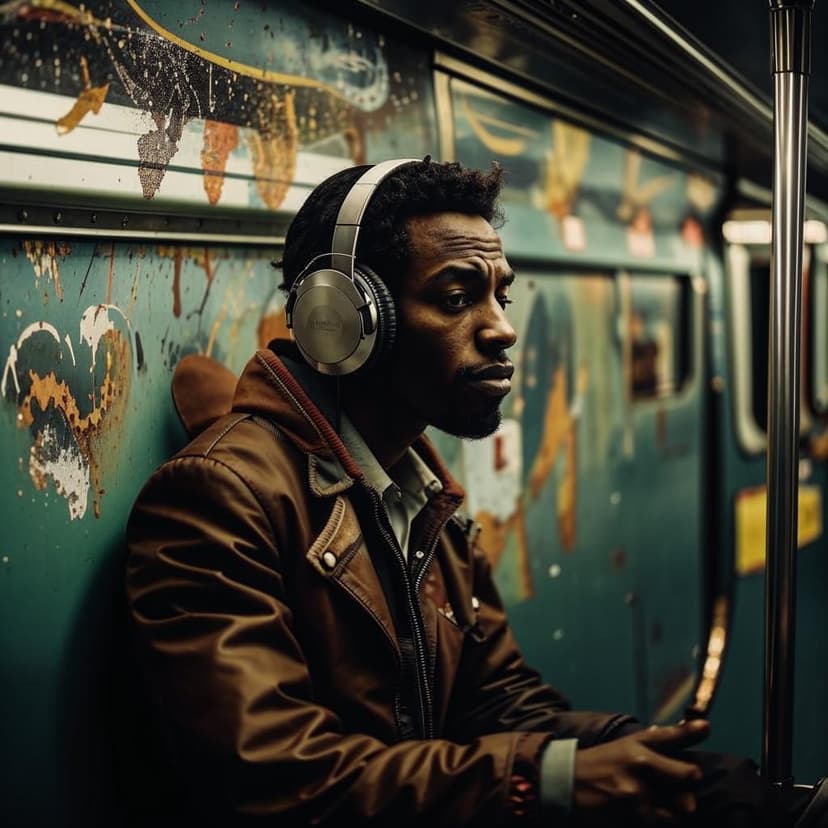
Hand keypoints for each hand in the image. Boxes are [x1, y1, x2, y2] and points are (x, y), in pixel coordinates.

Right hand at [572, 719, 710, 824]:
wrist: (567, 783)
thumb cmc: (602, 764)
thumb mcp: (627, 746)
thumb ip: (660, 742)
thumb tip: (701, 729)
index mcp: (638, 742)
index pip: (673, 735)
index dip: (693, 732)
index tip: (706, 728)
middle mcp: (640, 762)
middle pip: (691, 775)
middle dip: (689, 784)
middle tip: (680, 789)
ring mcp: (638, 791)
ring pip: (685, 806)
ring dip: (677, 809)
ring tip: (660, 805)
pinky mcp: (634, 816)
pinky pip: (666, 823)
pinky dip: (661, 820)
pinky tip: (645, 814)